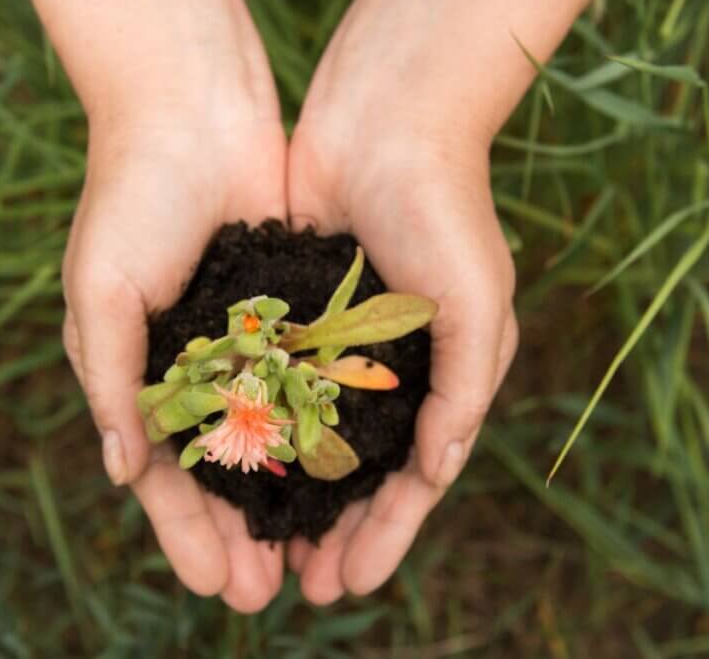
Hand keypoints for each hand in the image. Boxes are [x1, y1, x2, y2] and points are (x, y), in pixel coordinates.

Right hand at [26, 0, 289, 611]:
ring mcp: (248, 345)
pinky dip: (321, 435)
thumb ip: (113, 382)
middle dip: (241, 536)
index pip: (165, 476)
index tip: (217, 585)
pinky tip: (344, 479)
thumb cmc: (130, 199)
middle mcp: (197, 371)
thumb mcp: (101, 293)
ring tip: (312, 559)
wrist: (192, 113)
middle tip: (268, 595)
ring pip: (273, 443)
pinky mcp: (292, 314)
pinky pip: (309, 385)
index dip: (187, 534)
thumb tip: (123, 472)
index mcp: (142, 375)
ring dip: (288, 502)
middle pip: (223, 475)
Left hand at [281, 0, 613, 602]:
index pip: (412, 478)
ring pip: (308, 439)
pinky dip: (257, 429)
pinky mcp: (292, 312)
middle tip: (298, 587)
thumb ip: (464, 390)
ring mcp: (337, 343)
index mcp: (441, 376)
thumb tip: (436, 474)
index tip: (349, 583)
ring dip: (289, 494)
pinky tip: (231, 467)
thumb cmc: (446, 210)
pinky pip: (271, 383)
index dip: (385, 535)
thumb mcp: (477, 303)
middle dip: (332, 531)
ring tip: (260, 547)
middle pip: (356, 472)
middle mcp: (389, 369)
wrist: (387, 120)